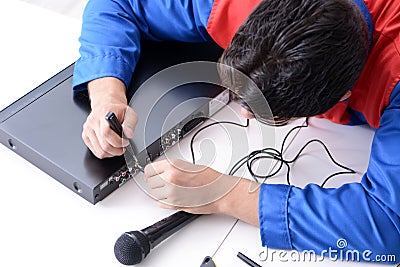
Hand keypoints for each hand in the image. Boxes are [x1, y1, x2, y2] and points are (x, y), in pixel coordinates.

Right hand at [82, 77, 137, 158]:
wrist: (106, 106)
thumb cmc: (118, 111)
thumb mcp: (130, 113)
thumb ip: (130, 124)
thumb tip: (128, 134)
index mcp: (104, 114)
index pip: (106, 132)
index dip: (117, 141)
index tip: (125, 142)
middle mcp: (93, 121)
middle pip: (103, 144)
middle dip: (116, 150)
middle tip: (123, 147)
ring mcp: (87, 129)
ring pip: (99, 150)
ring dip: (111, 153)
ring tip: (118, 149)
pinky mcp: (85, 136)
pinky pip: (95, 151)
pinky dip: (105, 153)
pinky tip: (111, 148)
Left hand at [144, 159, 259, 225]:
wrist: (220, 192)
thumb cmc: (210, 179)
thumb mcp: (188, 165)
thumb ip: (172, 168)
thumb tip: (161, 171)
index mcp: (173, 166)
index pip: (149, 169)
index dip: (151, 172)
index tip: (152, 174)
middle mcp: (170, 179)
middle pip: (150, 182)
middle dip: (155, 182)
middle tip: (164, 182)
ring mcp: (172, 193)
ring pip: (154, 194)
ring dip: (160, 192)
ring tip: (172, 189)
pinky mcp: (175, 205)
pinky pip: (160, 203)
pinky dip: (164, 201)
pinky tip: (174, 196)